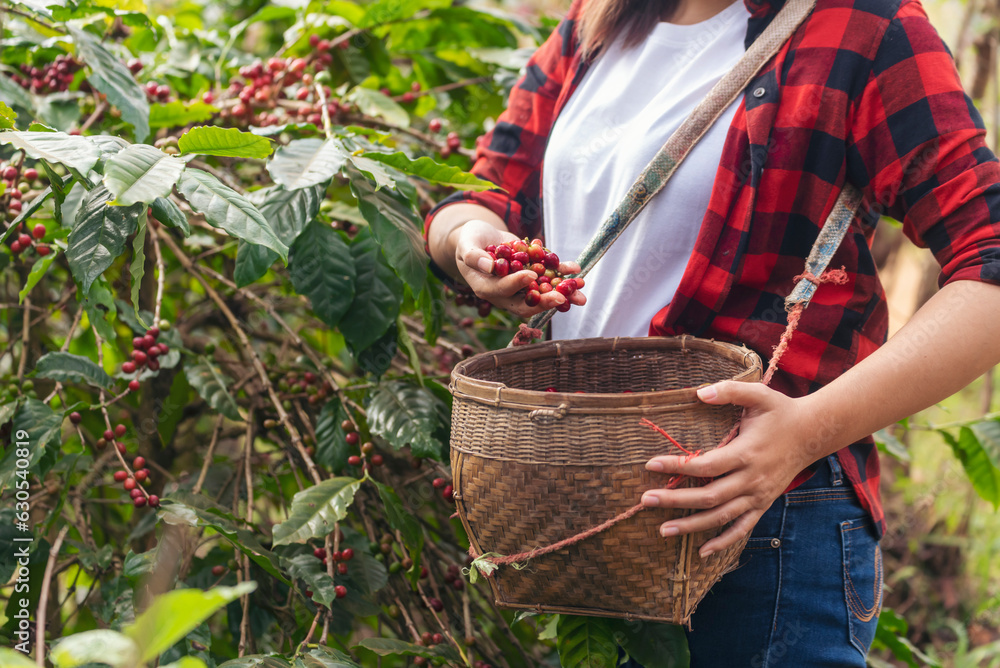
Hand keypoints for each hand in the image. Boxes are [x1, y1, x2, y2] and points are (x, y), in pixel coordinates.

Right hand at [453, 220, 585, 316]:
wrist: (481, 237)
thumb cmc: (469, 241)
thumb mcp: (466, 245)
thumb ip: (473, 256)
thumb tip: (488, 266)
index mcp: (487, 288)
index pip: (503, 290)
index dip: (517, 284)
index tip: (530, 276)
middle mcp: (507, 291)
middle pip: (527, 301)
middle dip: (546, 301)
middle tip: (562, 297)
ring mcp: (522, 284)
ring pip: (543, 292)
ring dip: (563, 291)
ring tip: (580, 289)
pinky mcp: (533, 272)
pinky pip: (549, 275)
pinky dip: (562, 272)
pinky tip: (575, 268)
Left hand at [639, 381, 827, 556]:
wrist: (813, 433)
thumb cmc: (781, 411)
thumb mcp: (757, 394)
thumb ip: (729, 391)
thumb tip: (699, 393)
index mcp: (746, 453)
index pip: (706, 465)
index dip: (678, 467)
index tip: (650, 464)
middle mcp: (752, 480)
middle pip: (709, 496)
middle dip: (675, 500)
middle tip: (645, 500)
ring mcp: (758, 495)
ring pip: (721, 517)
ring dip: (692, 526)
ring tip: (663, 530)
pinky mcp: (763, 504)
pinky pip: (742, 528)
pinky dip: (723, 542)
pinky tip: (702, 551)